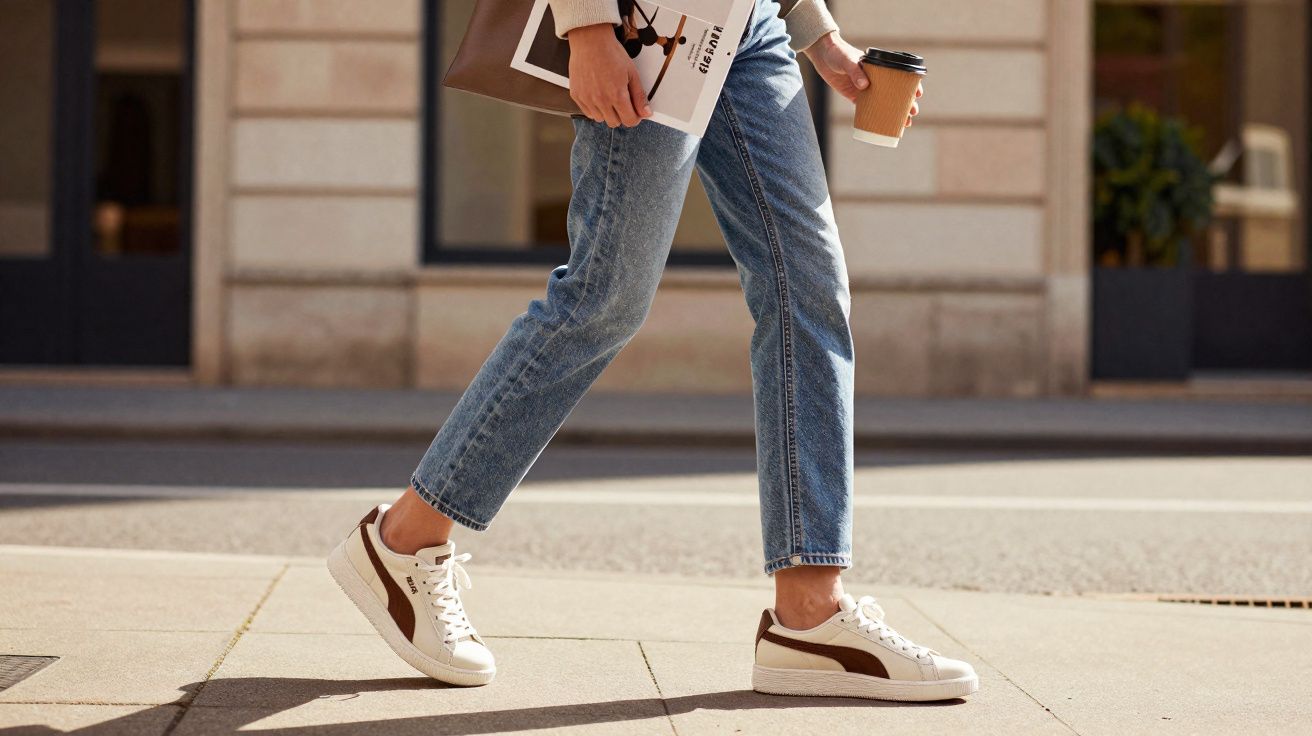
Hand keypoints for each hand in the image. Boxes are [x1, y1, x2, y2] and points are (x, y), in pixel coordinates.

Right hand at [567, 24, 651, 127]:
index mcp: (617, 95)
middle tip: (621, 100)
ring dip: (606, 112)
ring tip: (608, 95)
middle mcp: (601, 100)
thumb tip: (646, 113)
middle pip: (615, 122)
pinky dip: (594, 108)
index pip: (629, 121)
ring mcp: (587, 99)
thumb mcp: (632, 73)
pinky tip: (597, 94)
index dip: (635, 117)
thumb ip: (639, 96)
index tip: (634, 111)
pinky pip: (587, 112)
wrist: (590, 41)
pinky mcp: (576, 95)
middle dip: (621, 114)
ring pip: (600, 119)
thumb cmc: (611, 53)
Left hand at [804, 32, 922, 126]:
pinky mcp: (854, 95)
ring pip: (884, 102)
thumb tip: (865, 86)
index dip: (911, 85)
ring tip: (904, 124)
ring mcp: (865, 87)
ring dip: (894, 112)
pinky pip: (867, 108)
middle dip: (906, 104)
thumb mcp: (847, 60)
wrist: (821, 54)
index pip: (900, 75)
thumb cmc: (837, 53)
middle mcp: (875, 78)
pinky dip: (875, 116)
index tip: (918, 94)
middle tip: (912, 114)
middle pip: (895, 92)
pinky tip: (882, 125)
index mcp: (879, 67)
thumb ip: (856, 71)